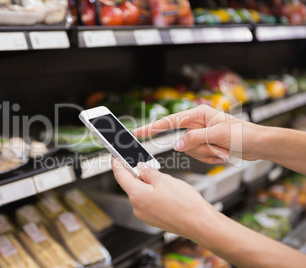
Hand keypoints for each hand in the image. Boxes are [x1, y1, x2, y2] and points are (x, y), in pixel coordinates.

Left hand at [111, 157, 216, 238]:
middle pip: (131, 185)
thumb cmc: (185, 204)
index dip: (117, 164)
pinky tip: (166, 192)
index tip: (115, 157)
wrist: (200, 224)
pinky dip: (153, 194)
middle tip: (146, 165)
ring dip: (147, 184)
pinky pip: (148, 203)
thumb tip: (141, 168)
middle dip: (137, 174)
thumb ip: (149, 172)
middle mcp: (138, 207)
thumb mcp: (165, 180)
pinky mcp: (154, 219)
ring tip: (163, 180)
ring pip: (141, 194)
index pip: (120, 176)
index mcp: (137, 195)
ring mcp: (146, 215)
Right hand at [133, 105, 262, 163]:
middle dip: (200, 148)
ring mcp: (201, 136)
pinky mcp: (206, 146)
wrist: (259, 145)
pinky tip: (223, 153)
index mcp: (198, 114)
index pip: (169, 121)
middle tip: (217, 146)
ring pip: (191, 152)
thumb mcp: (217, 135)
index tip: (137, 132)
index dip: (152, 128)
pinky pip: (199, 157)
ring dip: (208, 154)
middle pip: (183, 142)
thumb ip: (193, 139)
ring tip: (224, 149)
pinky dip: (212, 158)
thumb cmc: (243, 133)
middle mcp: (197, 124)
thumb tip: (177, 145)